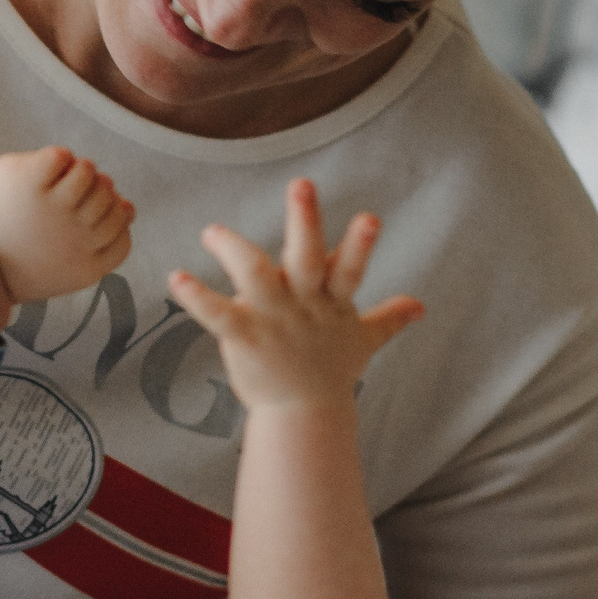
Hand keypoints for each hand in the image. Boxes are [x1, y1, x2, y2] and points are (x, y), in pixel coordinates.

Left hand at [166, 178, 422, 411]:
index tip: (371, 218)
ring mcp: (274, 320)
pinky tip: (176, 278)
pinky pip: (219, 315)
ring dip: (234, 250)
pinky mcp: (245, 337)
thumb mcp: (364, 340)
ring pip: (256, 275)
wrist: (304, 414)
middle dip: (306, 220)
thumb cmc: (330, 369)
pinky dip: (196, 297)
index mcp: (332, 298)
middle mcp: (304, 303)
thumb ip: (389, 317)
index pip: (352, 267)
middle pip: (308, 257)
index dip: (361, 245)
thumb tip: (420, 307)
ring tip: (212, 232)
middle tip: (302, 183)